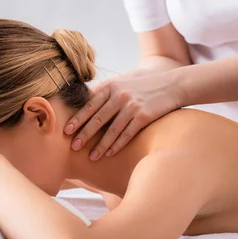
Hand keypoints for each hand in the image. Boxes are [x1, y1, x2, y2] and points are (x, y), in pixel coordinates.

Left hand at [64, 68, 180, 159]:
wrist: (171, 85)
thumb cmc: (143, 84)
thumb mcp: (122, 81)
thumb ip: (105, 90)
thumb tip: (86, 100)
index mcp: (111, 86)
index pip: (90, 105)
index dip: (78, 119)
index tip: (66, 131)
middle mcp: (120, 96)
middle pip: (98, 119)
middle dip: (84, 134)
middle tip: (73, 147)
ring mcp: (132, 106)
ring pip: (112, 130)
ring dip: (100, 145)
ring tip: (91, 156)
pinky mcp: (144, 116)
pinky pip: (127, 134)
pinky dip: (117, 145)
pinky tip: (109, 153)